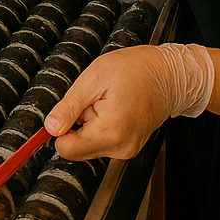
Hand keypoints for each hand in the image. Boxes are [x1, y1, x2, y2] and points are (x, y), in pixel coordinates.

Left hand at [45, 44, 211, 160]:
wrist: (169, 74)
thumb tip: (50, 128)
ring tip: (107, 101)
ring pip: (90, 143)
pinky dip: (102, 125)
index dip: (59, 130)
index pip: (67, 150)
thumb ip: (69, 107)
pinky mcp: (130, 146)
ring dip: (90, 123)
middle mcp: (121, 148)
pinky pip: (104, 140)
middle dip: (78, 123)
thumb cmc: (135, 70)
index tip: (65, 112)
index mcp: (110, 132)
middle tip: (95, 100)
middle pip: (78, 147)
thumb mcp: (93, 79)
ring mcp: (128, 149)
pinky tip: (115, 107)